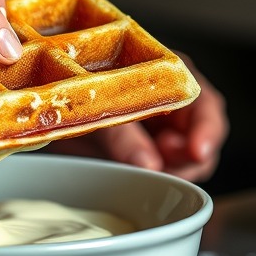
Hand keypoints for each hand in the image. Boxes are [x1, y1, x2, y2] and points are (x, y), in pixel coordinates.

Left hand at [55, 55, 227, 181]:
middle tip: (156, 167)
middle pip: (201, 137)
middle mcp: (173, 101)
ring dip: (170, 171)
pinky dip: (157, 178)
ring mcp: (164, 128)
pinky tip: (137, 174)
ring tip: (139, 166)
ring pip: (187, 159)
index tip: (197, 152)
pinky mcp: (151, 151)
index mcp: (168, 76)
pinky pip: (165, 171)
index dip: (207, 130)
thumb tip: (149, 166)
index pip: (205, 105)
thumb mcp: (95, 111)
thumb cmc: (72, 93)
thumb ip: (122, 137)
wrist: (49, 106)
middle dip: (186, 159)